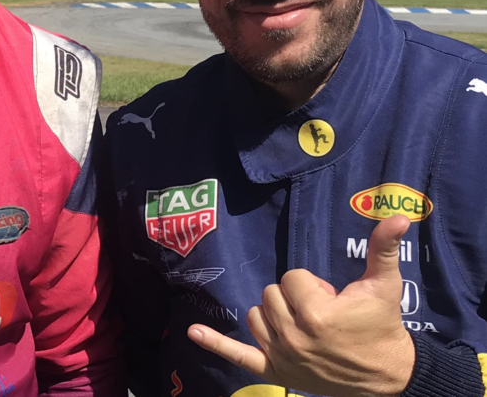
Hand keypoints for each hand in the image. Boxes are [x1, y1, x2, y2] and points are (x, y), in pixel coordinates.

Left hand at [188, 215, 415, 396]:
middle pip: (269, 294)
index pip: (291, 278)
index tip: (332, 297)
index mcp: (316, 313)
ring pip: (254, 316)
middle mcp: (293, 336)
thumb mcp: (384, 285)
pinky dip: (215, 344)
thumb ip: (383, 248)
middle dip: (294, 297)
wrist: (387, 376)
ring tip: (303, 323)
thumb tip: (399, 216)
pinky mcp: (274, 372)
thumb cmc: (381, 326)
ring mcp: (281, 356)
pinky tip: (193, 332)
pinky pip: (238, 356)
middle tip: (323, 311)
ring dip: (273, 315)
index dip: (311, 284)